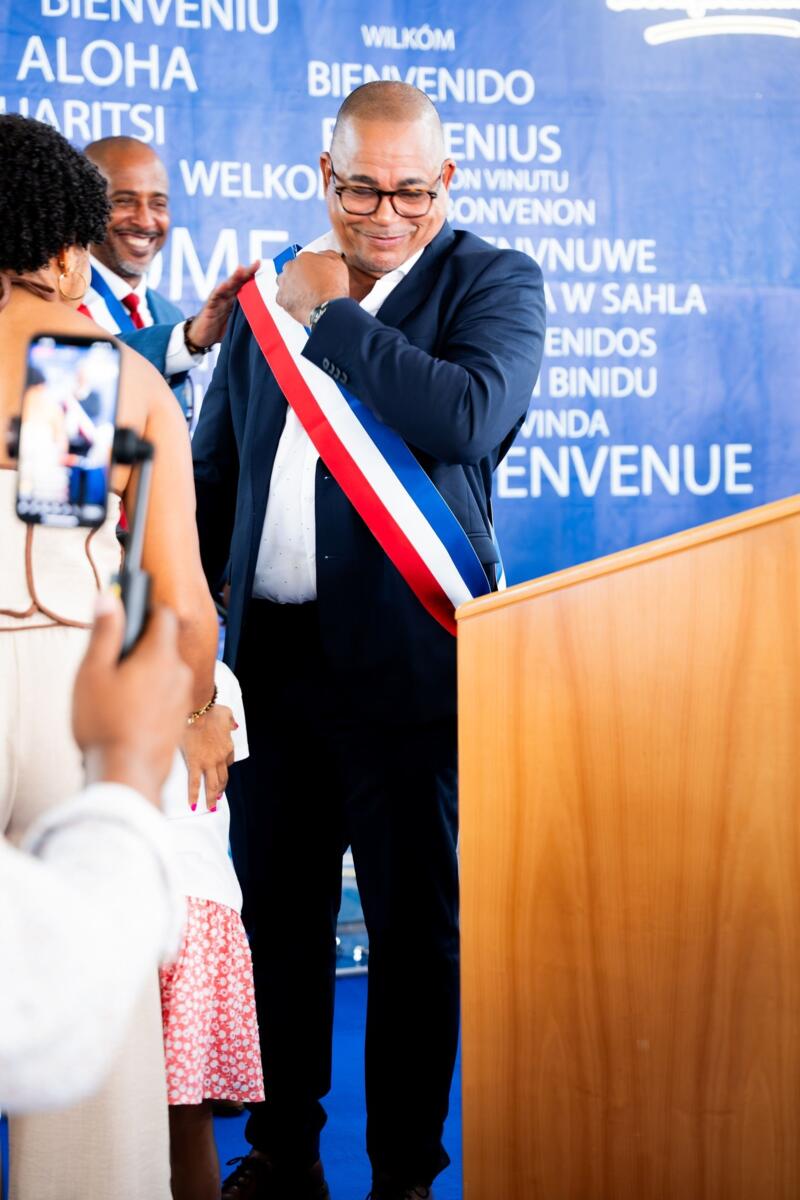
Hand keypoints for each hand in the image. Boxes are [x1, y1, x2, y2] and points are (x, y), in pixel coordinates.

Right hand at [72, 593, 192, 805]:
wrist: (127, 774)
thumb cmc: (106, 723)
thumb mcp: (94, 671)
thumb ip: (105, 632)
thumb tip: (110, 599)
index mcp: (161, 656)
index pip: (164, 616)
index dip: (145, 610)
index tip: (128, 616)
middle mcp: (179, 674)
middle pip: (163, 646)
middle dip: (141, 647)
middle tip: (112, 661)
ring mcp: (182, 699)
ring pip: (165, 673)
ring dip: (146, 674)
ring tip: (116, 692)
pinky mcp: (179, 720)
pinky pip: (166, 696)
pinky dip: (151, 696)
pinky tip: (127, 712)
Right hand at [182, 702, 235, 811]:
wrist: (199, 711)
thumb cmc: (211, 710)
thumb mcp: (227, 714)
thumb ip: (231, 721)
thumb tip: (234, 725)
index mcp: (228, 747)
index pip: (229, 762)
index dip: (224, 769)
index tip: (220, 773)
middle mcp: (220, 758)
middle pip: (222, 778)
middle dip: (220, 789)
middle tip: (218, 798)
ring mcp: (208, 762)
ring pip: (211, 784)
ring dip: (212, 797)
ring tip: (210, 807)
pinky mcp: (195, 763)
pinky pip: (194, 782)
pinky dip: (194, 795)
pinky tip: (193, 805)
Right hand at [186, 261, 259, 348]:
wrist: (202, 337)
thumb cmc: (221, 329)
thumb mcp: (239, 324)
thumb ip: (249, 318)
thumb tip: (269, 320)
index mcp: (236, 299)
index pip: (246, 285)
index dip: (255, 277)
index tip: (265, 270)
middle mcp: (227, 296)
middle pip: (238, 282)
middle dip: (247, 272)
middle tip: (257, 263)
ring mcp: (218, 300)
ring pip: (227, 286)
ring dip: (234, 277)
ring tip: (241, 269)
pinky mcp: (210, 307)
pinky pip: (214, 297)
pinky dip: (219, 291)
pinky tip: (224, 285)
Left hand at [276, 250, 348, 324]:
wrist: (328, 308)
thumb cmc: (333, 287)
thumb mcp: (337, 263)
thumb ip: (326, 255)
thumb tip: (321, 255)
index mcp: (304, 257)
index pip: (303, 260)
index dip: (309, 269)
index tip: (314, 275)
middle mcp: (290, 268)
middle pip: (290, 270)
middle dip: (298, 276)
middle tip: (309, 285)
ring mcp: (284, 283)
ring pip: (284, 283)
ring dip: (291, 287)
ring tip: (304, 295)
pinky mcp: (281, 299)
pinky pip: (283, 299)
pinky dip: (290, 301)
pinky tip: (300, 303)